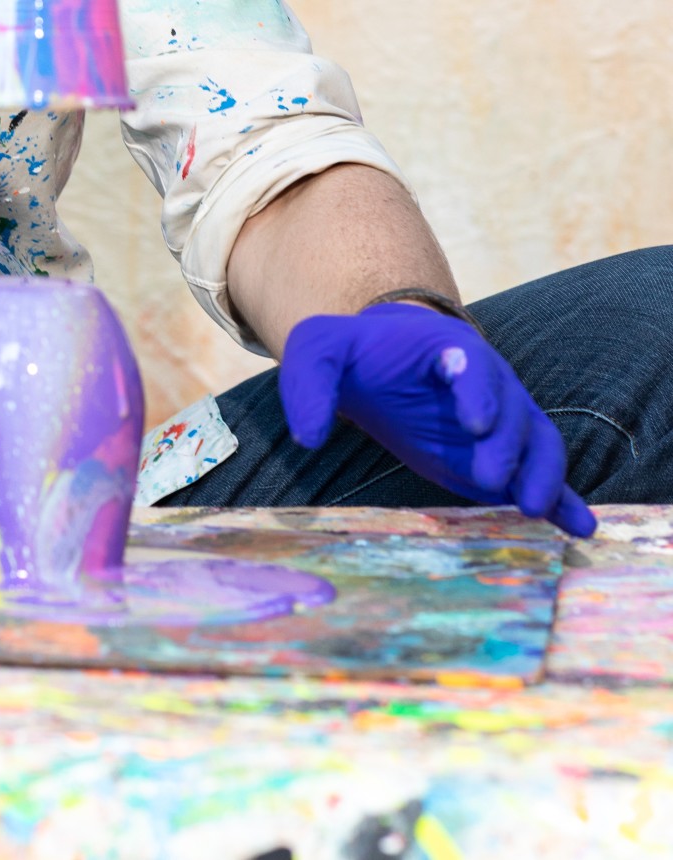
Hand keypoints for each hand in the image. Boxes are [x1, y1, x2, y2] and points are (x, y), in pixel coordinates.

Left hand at [279, 304, 596, 536]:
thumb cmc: (352, 354)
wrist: (382, 358)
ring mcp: (499, 419)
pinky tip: (579, 527)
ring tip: (531, 508)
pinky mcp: (501, 452)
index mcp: (446, 350)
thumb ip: (308, 385)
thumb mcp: (317, 352)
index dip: (476, 390)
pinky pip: (538, 473)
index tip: (475, 421)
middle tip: (492, 479)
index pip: (471, 365)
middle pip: (509, 411)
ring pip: (534, 443)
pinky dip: (562, 499)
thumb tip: (310, 435)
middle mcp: (486, 383)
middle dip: (505, 445)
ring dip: (539, 474)